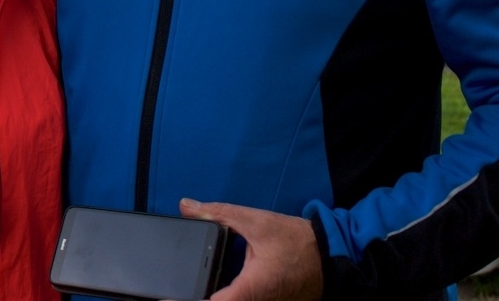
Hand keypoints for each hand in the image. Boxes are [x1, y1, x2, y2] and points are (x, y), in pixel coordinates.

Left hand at [181, 198, 321, 300]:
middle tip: (171, 292)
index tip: (167, 297)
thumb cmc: (298, 241)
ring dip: (212, 296)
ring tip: (185, 290)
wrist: (331, 256)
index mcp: (252, 287)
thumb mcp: (256, 221)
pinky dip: (225, 296)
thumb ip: (219, 214)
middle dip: (195, 298)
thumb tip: (187, 206)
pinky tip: (210, 288)